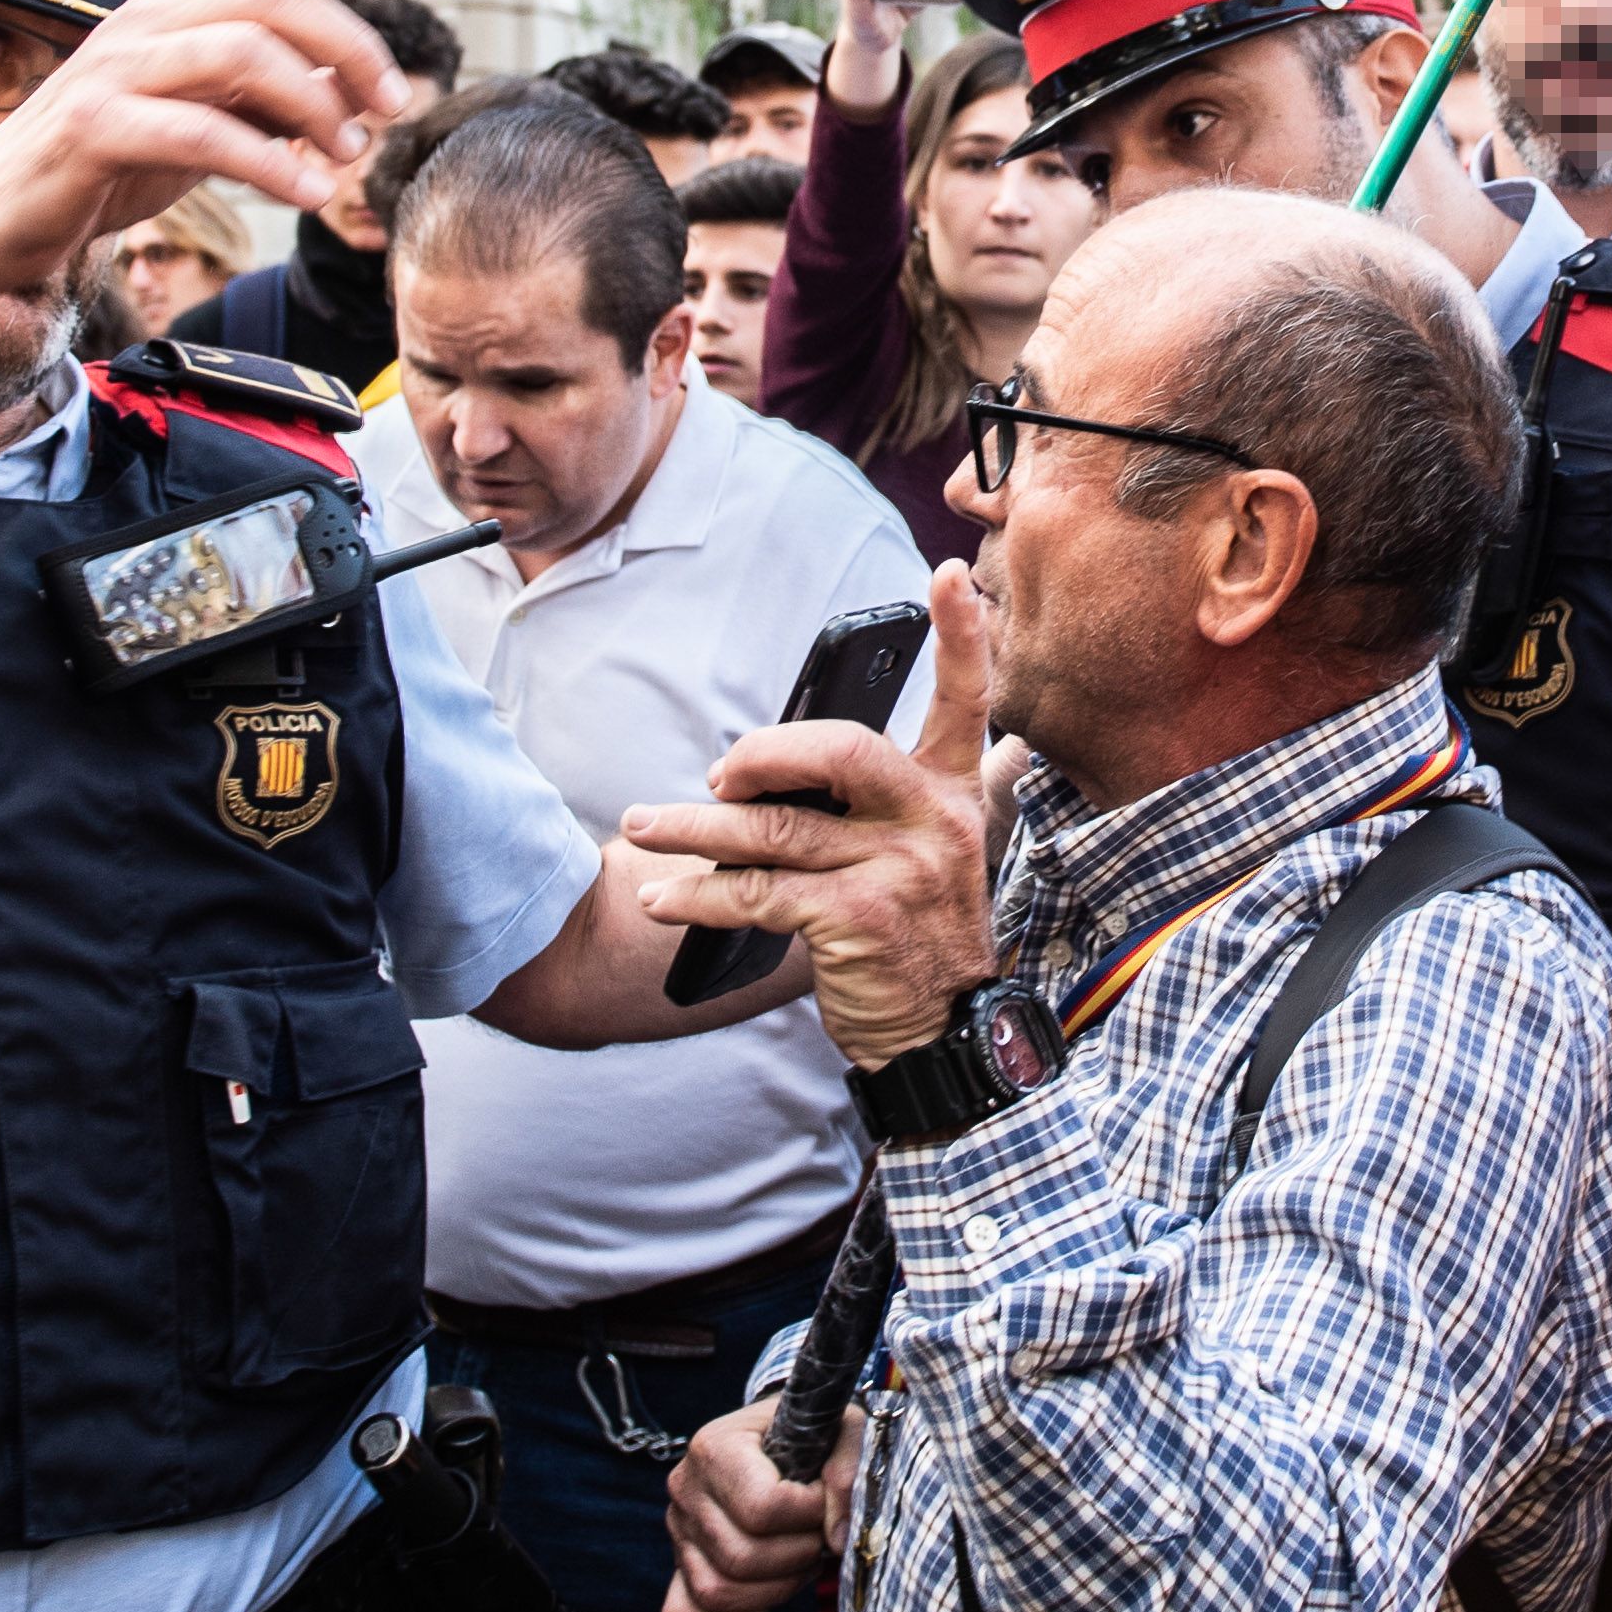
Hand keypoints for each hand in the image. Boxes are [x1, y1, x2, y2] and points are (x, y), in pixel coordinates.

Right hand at [0, 0, 411, 302]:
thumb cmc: (108, 164)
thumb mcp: (206, 122)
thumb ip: (269, 98)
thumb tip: (353, 92)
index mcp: (175, 11)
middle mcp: (146, 22)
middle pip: (274, 2)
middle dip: (350, 49)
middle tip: (391, 107)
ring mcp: (116, 67)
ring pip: (244, 54)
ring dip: (315, 107)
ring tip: (348, 157)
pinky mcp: (95, 126)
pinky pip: (203, 132)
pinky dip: (270, 164)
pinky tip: (308, 193)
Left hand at [630, 559, 1000, 1067]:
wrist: (938, 1033)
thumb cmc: (917, 935)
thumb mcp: (934, 856)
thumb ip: (904, 798)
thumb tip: (851, 751)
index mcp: (954, 794)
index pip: (968, 703)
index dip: (961, 638)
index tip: (947, 577)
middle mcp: (935, 823)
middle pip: (842, 752)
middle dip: (764, 754)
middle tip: (719, 775)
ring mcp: (899, 872)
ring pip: (777, 830)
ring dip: (695, 830)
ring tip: (643, 827)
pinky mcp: (857, 921)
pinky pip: (758, 893)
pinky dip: (698, 895)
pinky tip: (663, 898)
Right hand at [664, 1397, 857, 1611]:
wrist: (785, 1442)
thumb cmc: (815, 1437)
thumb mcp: (845, 1431)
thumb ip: (848, 1470)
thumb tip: (838, 1537)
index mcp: (716, 1446)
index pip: (762, 1507)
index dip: (810, 1514)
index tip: (826, 1500)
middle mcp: (686, 1489)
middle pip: (741, 1557)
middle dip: (799, 1556)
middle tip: (820, 1537)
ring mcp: (679, 1532)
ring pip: (717, 1592)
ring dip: (776, 1590)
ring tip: (801, 1560)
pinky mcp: (680, 1568)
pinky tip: (767, 1602)